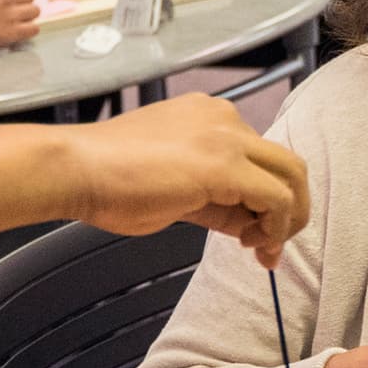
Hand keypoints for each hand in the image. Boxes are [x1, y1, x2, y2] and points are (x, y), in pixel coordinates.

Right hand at [62, 96, 309, 265]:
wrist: (76, 169)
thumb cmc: (108, 180)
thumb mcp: (176, 190)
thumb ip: (215, 200)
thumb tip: (246, 223)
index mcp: (208, 117)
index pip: (258, 159)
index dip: (264, 200)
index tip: (252, 234)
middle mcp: (223, 118)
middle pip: (285, 162)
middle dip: (288, 209)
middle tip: (269, 246)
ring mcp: (226, 137)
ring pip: (291, 175)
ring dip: (287, 219)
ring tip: (263, 251)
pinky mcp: (225, 165)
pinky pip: (276, 198)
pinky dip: (276, 226)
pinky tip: (254, 245)